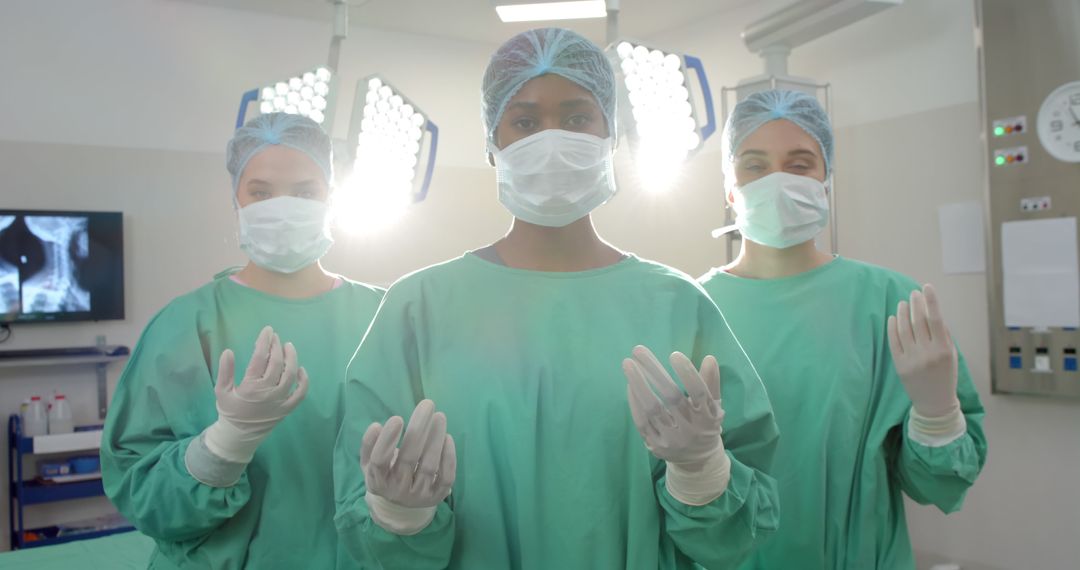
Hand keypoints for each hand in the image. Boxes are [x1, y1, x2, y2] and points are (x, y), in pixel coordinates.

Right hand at [204, 326, 308, 462]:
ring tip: (288, 346)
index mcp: (250, 387)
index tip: (267, 330)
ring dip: (292, 358)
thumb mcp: (221, 391)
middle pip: (277, 364)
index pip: (260, 358)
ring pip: (290, 375)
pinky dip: (303, 381)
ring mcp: (280, 401)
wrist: (238, 436)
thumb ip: (225, 371)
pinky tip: (301, 369)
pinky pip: (300, 394)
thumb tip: (228, 351)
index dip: (264, 341)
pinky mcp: (288, 409)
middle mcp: (268, 393)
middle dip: (277, 347)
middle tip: (275, 337)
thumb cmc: (230, 411)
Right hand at [361, 400, 455, 509]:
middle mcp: (398, 490)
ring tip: (440, 416)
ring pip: (429, 467)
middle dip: (419, 428)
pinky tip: (447, 437)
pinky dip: (448, 457)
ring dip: (436, 439)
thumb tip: (376, 426)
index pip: (379, 461)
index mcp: (377, 481)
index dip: (387, 440)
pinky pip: (446, 477)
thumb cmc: (385, 475)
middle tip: (427, 404)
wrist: (401, 506)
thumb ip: (369, 445)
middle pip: (408, 459)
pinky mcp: (437, 496)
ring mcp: (418, 495)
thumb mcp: (369, 464)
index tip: (397, 418)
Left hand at [622, 346, 724, 468]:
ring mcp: (671, 439)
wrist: (697, 461)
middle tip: (638, 350)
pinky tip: (630, 384)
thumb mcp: (714, 406)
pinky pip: (641, 421)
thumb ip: (711, 383)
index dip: (688, 374)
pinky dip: (634, 401)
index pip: (699, 393)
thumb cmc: (705, 424)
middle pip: (671, 397)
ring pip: (652, 409)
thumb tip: (709, 358)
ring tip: (628, 364)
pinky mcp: (655, 445)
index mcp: (708, 418)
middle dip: (654, 371)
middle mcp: (690, 429)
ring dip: (638, 384)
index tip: (674, 354)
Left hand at [887, 284, 959, 417]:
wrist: (934, 403)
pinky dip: (892, 327)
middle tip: (914, 293)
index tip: (927, 287)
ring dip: (902, 313)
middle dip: (916, 304)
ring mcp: (911, 359)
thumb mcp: (952, 355)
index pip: (936, 319)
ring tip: (903, 303)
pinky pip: (894, 341)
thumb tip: (932, 312)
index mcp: (944, 350)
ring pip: (904, 329)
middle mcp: (927, 353)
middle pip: (918, 321)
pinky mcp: (899, 365)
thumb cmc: (946, 376)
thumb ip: (944, 335)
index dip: (931, 301)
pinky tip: (893, 318)